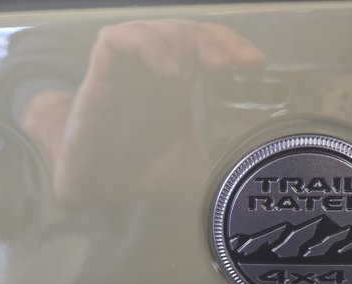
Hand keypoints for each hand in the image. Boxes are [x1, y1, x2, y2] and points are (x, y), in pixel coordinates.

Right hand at [22, 20, 263, 206]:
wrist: (95, 187)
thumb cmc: (140, 171)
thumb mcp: (191, 171)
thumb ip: (219, 169)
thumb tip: (255, 180)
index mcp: (178, 86)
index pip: (207, 47)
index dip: (231, 45)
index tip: (256, 64)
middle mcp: (154, 71)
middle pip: (186, 31)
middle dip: (213, 40)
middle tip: (233, 65)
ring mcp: (127, 71)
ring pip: (152, 28)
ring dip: (178, 41)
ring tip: (191, 72)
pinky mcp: (100, 77)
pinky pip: (115, 40)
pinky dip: (143, 46)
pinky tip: (167, 72)